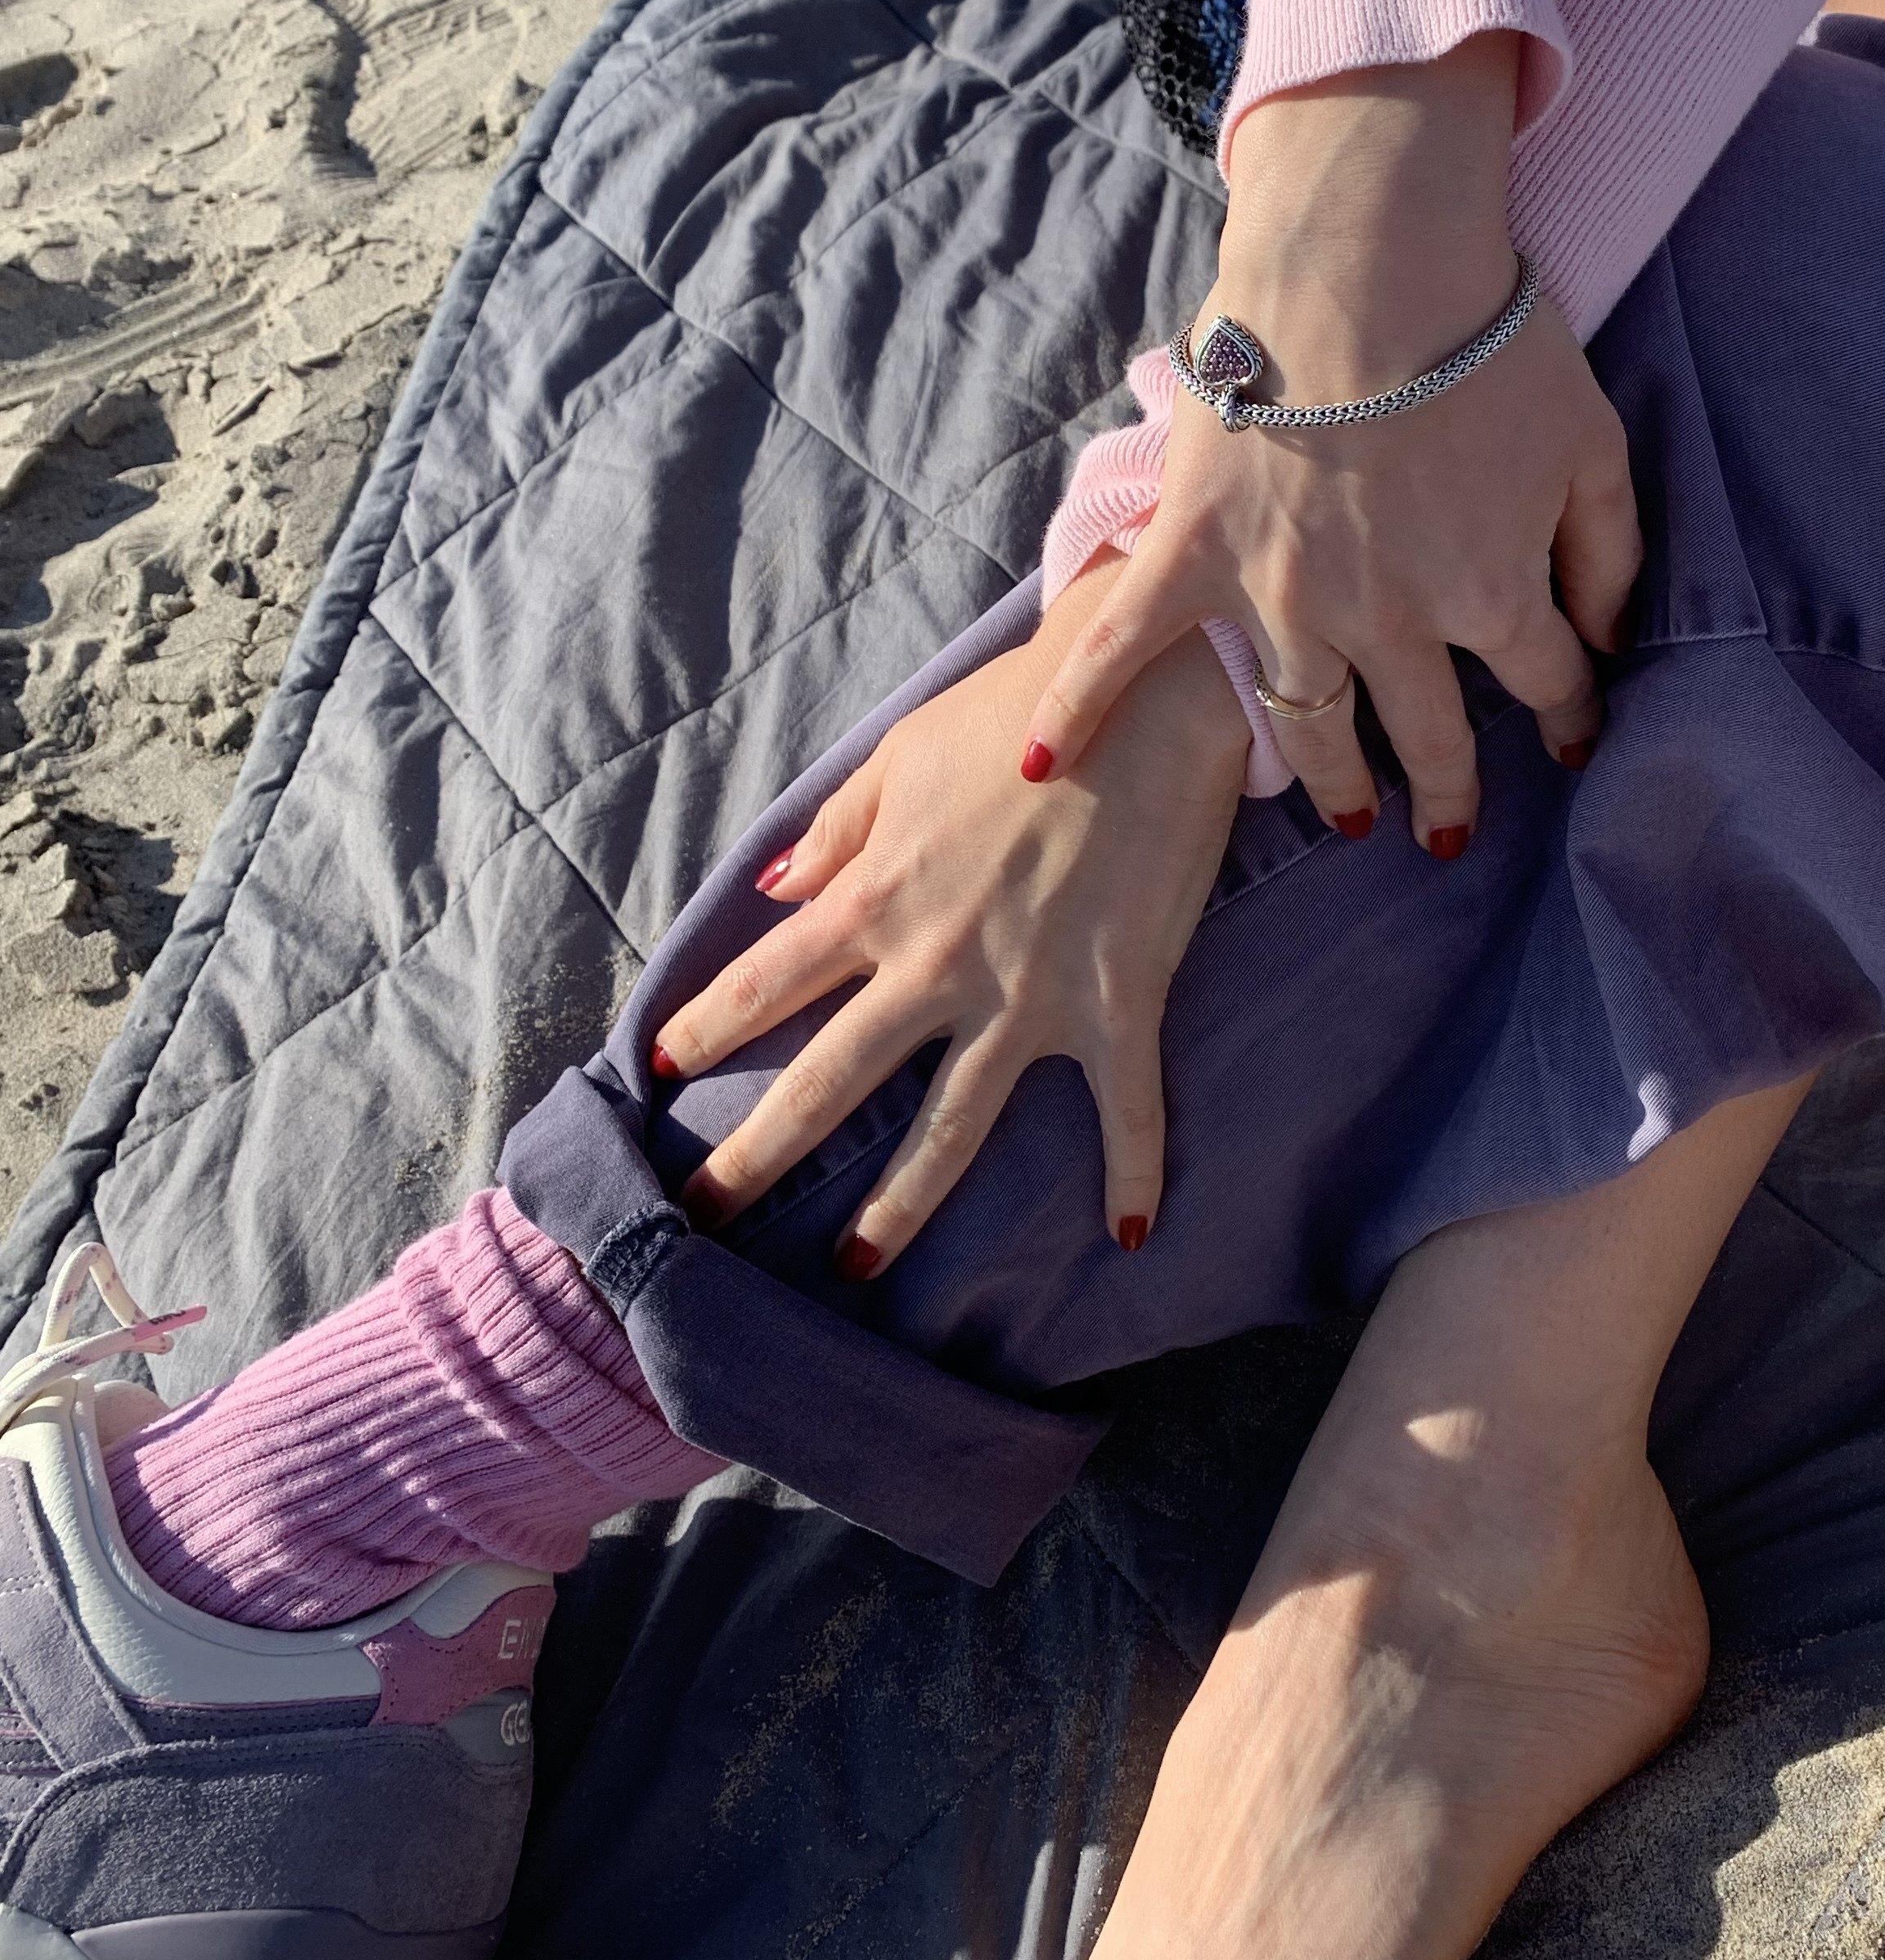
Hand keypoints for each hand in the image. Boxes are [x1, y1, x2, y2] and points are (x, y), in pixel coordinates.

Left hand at [655, 557, 1250, 1269]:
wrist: (1150, 689)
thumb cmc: (1023, 711)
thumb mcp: (905, 754)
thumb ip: (838, 830)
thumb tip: (772, 892)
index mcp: (878, 896)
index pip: (766, 981)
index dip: (706, 1028)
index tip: (658, 1072)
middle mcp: (937, 962)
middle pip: (828, 1082)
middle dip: (756, 1158)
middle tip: (702, 1217)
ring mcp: (1028, 996)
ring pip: (949, 1129)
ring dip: (897, 1211)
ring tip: (855, 1269)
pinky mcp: (1117, 1004)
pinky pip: (1126, 1110)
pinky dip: (1134, 1174)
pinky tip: (1130, 1233)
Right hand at [1023, 41, 1642, 851]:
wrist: (1367, 260)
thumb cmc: (1489, 339)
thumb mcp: (1592, 440)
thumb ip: (1612, 550)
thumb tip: (1611, 637)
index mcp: (1488, 590)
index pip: (1544, 681)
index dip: (1568, 716)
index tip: (1573, 742)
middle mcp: (1386, 620)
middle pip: (1429, 731)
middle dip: (1448, 787)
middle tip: (1448, 829)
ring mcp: (1281, 597)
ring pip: (1309, 722)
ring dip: (1333, 781)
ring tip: (1349, 818)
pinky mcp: (1193, 556)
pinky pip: (1127, 648)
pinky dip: (1082, 707)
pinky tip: (1047, 765)